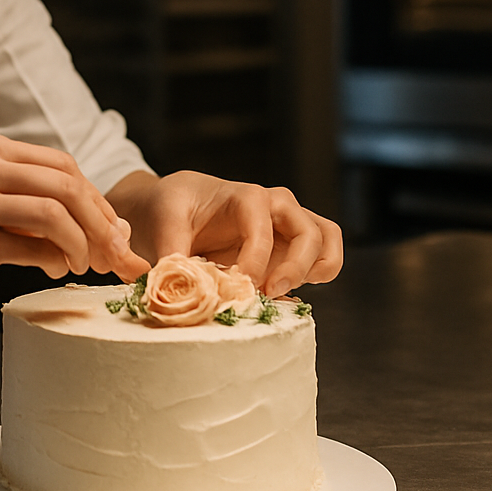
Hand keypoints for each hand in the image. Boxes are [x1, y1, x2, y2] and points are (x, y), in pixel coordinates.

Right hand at [0, 132, 151, 302]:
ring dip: (82, 243)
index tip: (112, 231)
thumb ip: (32, 201)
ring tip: (83, 264)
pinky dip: (55, 259)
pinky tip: (56, 269)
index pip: (62, 164)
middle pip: (67, 184)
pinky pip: (31, 246)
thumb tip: (107, 225)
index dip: (96, 199)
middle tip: (113, 254)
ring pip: (55, 212)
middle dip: (101, 223)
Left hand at [109, 171, 341, 297]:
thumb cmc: (174, 205)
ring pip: (326, 240)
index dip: (255, 262)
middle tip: (268, 294)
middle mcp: (276, 206)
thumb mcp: (164, 220)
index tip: (236, 286)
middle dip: (296, 268)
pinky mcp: (292, 244)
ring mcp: (288, 223)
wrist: (179, 201)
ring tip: (284, 292)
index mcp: (247, 196)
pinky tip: (286, 291)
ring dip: (316, 269)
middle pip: (310, 233)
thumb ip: (171, 250)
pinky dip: (317, 274)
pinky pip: (323, 254)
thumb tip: (175, 285)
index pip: (264, 230)